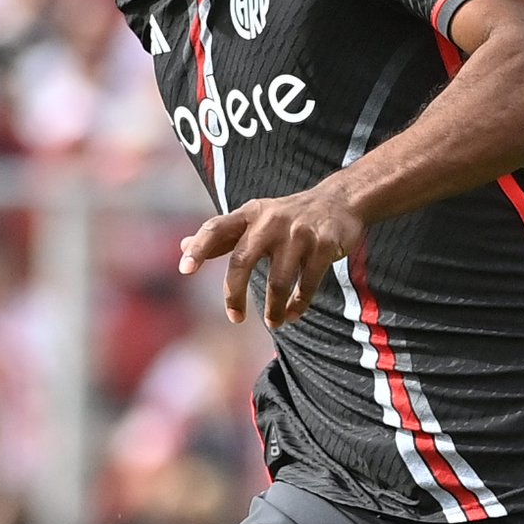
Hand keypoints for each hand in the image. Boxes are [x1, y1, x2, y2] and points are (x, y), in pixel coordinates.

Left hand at [179, 181, 368, 325]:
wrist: (340, 200)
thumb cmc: (288, 216)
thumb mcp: (255, 217)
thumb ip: (222, 235)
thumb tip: (182, 246)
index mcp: (251, 214)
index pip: (217, 228)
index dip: (199, 247)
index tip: (184, 270)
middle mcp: (271, 221)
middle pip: (242, 261)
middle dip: (234, 294)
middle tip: (235, 318)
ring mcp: (299, 233)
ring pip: (278, 281)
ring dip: (273, 309)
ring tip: (274, 322)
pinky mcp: (324, 245)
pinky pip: (306, 284)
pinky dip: (298, 305)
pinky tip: (293, 313)